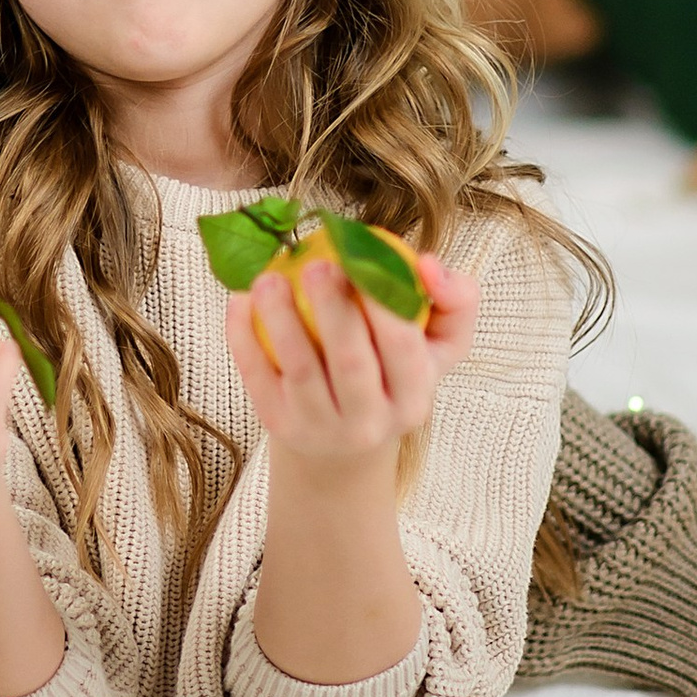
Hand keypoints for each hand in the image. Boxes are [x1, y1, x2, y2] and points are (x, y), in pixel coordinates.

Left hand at [226, 252, 477, 465]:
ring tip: (271, 278)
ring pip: (299, 370)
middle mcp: (370, 424)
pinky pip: (257, 378)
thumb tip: (428, 264)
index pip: (403, 348)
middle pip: (351, 363)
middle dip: (333, 309)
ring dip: (280, 318)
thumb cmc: (393, 371)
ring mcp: (320, 429)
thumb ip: (455, 299)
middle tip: (317, 265)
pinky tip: (241, 300)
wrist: (345, 438)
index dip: (384, 302)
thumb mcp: (439, 343)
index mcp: (413, 399)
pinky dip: (244, 337)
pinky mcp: (279, 426)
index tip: (361, 258)